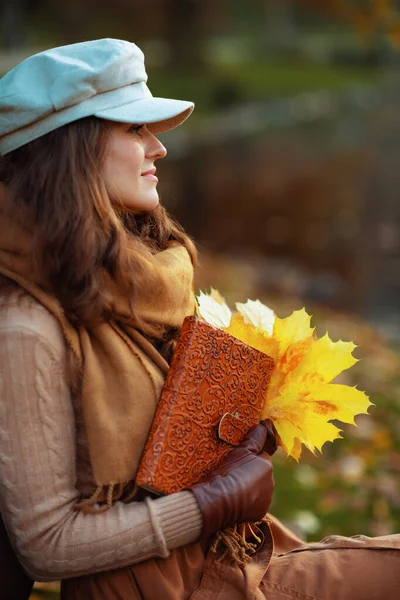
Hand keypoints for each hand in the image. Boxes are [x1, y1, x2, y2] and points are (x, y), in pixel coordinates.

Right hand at [190, 420, 275, 539]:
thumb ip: (254, 437)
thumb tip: (263, 425)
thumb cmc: (228, 472)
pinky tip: (234, 499)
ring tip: (231, 487)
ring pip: (258, 488)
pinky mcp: (260, 513)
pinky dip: (247, 502)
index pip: (260, 457)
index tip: (236, 462)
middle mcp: (271, 482)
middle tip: (232, 474)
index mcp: (267, 465)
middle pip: (260, 473)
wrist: (217, 500)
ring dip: (249, 487)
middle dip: (250, 473)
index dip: (248, 458)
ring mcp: (266, 499)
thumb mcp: (240, 450)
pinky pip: (254, 503)